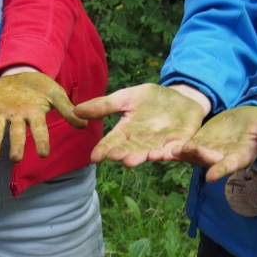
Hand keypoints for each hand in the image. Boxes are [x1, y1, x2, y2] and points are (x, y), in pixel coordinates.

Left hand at [0, 72, 86, 161]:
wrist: (20, 72)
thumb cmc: (40, 87)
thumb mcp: (55, 93)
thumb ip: (66, 108)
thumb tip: (84, 124)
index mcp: (34, 115)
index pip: (39, 130)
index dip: (41, 141)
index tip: (44, 154)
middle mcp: (17, 118)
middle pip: (16, 134)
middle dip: (16, 146)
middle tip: (15, 158)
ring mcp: (2, 114)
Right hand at [77, 84, 207, 166]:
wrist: (181, 96)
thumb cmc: (151, 99)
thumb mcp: (126, 98)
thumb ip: (104, 105)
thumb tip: (75, 109)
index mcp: (127, 132)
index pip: (112, 143)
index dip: (104, 150)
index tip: (95, 157)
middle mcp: (142, 142)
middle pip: (131, 151)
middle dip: (125, 155)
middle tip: (117, 158)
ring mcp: (161, 143)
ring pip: (151, 152)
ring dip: (145, 157)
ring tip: (137, 159)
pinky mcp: (181, 140)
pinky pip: (176, 148)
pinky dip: (172, 152)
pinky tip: (166, 154)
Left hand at [173, 106, 256, 182]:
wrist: (249, 119)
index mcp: (239, 157)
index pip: (230, 165)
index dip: (222, 170)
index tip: (213, 176)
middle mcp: (221, 158)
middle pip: (206, 160)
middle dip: (194, 157)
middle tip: (182, 153)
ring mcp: (208, 152)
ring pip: (192, 157)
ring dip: (179, 155)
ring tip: (165, 152)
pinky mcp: (198, 144)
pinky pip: (184, 148)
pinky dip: (173, 149)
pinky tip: (160, 147)